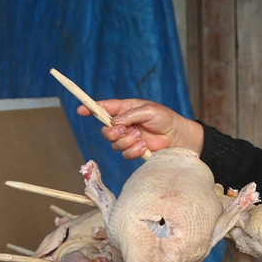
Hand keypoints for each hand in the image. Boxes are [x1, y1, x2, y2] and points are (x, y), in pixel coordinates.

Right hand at [77, 99, 204, 158]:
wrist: (180, 138)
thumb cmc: (166, 119)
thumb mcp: (149, 110)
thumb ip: (130, 115)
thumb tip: (115, 122)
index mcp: (126, 109)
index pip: (105, 108)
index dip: (91, 108)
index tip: (81, 110)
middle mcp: (125, 124)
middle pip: (105, 130)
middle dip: (112, 132)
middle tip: (125, 131)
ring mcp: (129, 138)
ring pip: (114, 144)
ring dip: (126, 141)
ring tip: (141, 138)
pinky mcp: (135, 151)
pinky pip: (125, 154)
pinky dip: (133, 150)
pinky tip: (144, 146)